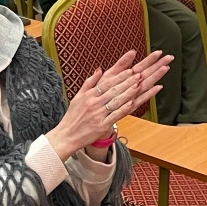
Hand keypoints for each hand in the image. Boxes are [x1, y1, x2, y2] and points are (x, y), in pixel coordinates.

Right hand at [47, 50, 171, 159]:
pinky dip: (124, 108)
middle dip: (128, 82)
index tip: (130, 70)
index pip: (107, 83)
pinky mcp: (102, 125)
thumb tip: (99, 70)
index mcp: (88, 95)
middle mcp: (93, 103)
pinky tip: (133, 103)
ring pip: (116, 101)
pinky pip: (115, 115)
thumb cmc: (73, 116)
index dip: (119, 76)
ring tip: (139, 85)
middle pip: (114, 90)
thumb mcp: (78, 96)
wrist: (67, 135)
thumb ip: (89, 83)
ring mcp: (98, 114)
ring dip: (129, 92)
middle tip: (139, 74)